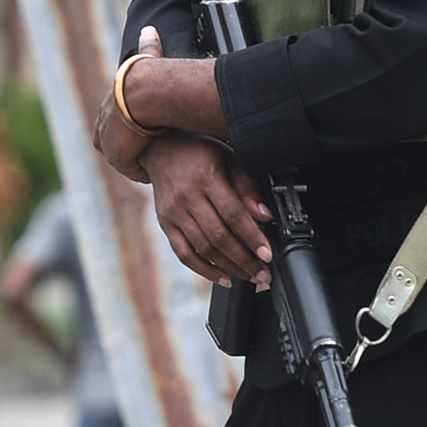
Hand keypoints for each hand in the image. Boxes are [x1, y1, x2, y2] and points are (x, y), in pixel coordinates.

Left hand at [93, 29, 229, 181]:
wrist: (145, 91)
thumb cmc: (148, 76)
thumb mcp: (147, 59)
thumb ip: (149, 47)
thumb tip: (150, 28)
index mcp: (109, 101)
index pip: (108, 118)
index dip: (122, 125)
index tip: (138, 130)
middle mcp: (103, 122)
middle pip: (108, 140)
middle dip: (124, 146)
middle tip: (144, 151)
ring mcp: (109, 140)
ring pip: (120, 157)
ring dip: (134, 160)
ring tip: (151, 163)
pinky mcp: (118, 155)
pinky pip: (131, 169)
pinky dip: (140, 170)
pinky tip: (152, 169)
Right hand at [148, 135, 271, 287]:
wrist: (160, 149)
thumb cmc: (199, 152)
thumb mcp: (228, 158)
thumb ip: (247, 186)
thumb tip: (265, 215)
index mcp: (206, 178)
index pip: (233, 214)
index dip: (252, 236)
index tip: (267, 253)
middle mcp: (187, 198)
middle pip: (219, 237)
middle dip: (244, 260)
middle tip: (263, 273)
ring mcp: (173, 213)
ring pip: (203, 248)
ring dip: (229, 267)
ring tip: (249, 276)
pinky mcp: (165, 225)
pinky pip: (184, 253)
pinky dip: (204, 269)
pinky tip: (222, 277)